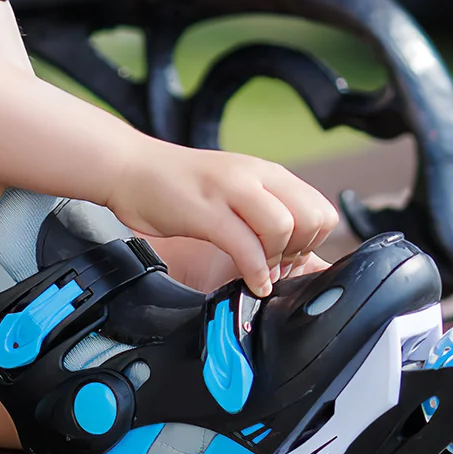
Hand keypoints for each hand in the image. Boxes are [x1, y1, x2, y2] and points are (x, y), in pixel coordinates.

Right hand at [107, 143, 338, 296]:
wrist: (131, 168)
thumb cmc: (177, 187)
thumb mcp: (232, 192)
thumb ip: (261, 211)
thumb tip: (289, 246)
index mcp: (267, 173)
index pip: (321, 208)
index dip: (313, 241)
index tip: (290, 257)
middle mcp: (256, 177)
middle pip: (311, 218)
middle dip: (301, 252)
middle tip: (277, 266)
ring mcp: (231, 192)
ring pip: (283, 228)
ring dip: (276, 262)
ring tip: (260, 274)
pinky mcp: (207, 212)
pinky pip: (246, 247)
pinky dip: (255, 274)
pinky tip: (252, 285)